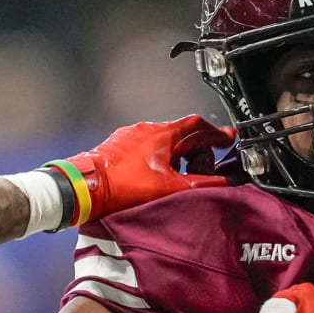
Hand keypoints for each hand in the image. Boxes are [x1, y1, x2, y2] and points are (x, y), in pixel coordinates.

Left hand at [42, 115, 235, 227]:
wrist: (86, 187)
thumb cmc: (123, 186)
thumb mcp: (169, 187)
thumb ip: (200, 185)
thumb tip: (225, 183)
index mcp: (163, 134)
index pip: (198, 125)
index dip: (216, 133)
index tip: (227, 140)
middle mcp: (148, 130)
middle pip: (183, 134)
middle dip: (199, 149)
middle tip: (207, 167)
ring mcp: (132, 136)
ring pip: (165, 141)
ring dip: (179, 155)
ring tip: (183, 175)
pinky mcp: (120, 146)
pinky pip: (148, 148)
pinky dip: (161, 158)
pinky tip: (158, 176)